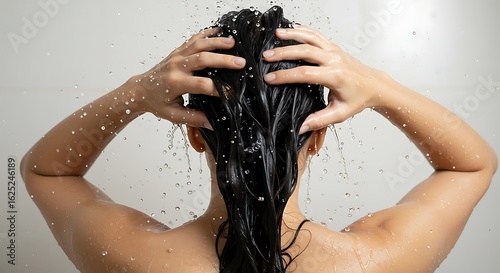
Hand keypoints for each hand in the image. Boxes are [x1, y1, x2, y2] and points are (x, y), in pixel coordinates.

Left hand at [131, 27, 245, 128]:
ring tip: (234, 42)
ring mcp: (176, 56)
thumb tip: (213, 124)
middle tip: (241, 63)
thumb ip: (193, 119)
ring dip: (217, 42)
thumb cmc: (157, 102)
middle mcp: (176, 67)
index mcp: (175, 84)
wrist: (140, 89)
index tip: (232, 93)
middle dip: (223, 60)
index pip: (201, 85)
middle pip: (203, 60)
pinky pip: (193, 39)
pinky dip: (206, 33)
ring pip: (199, 45)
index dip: (218, 89)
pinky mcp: (177, 51)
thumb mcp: (173, 115)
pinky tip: (219, 30)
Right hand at [263, 25, 389, 132]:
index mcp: (335, 76)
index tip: (270, 78)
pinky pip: (317, 35)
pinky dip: (304, 30)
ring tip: (276, 35)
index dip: (285, 75)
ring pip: (311, 38)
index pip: (305, 74)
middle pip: (305, 51)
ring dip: (292, 35)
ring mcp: (334, 51)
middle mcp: (335, 60)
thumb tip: (301, 127)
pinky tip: (291, 28)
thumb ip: (319, 120)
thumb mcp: (340, 113)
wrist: (374, 85)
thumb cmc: (358, 98)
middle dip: (284, 53)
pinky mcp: (334, 47)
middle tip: (267, 56)